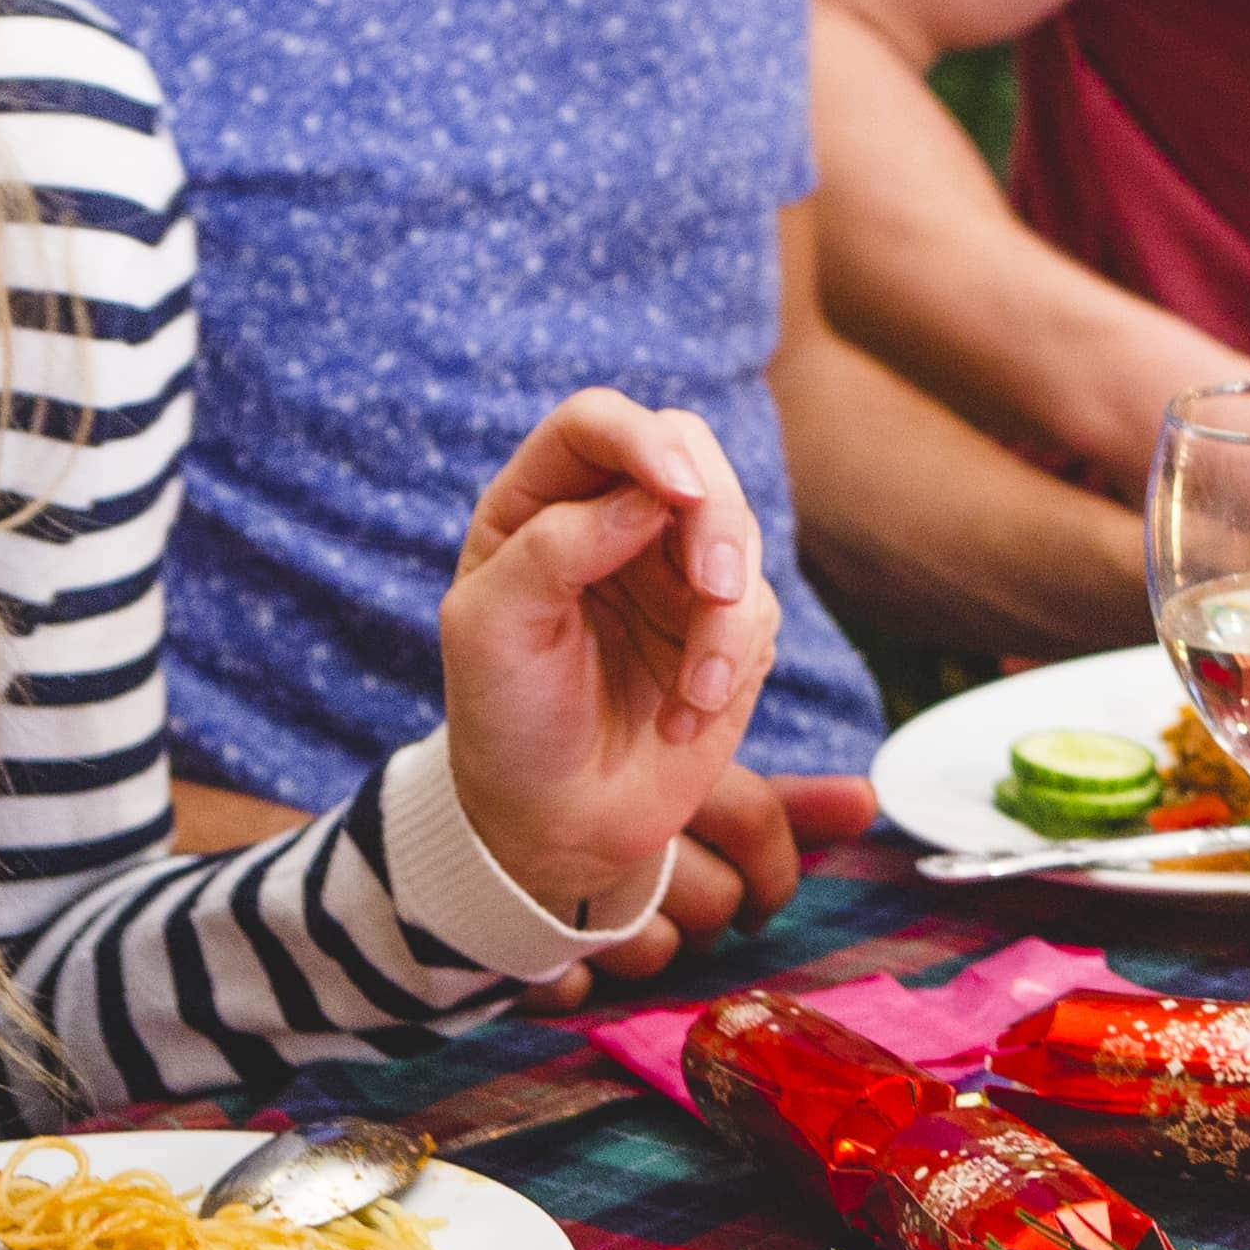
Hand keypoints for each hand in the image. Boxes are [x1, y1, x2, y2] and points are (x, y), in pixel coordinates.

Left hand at [440, 393, 786, 943]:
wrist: (555, 824)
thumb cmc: (506, 720)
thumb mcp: (491, 630)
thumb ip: (554, 548)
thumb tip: (649, 499)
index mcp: (538, 504)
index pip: (596, 425)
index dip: (641, 440)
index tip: (676, 491)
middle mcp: (610, 521)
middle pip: (689, 455)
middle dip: (714, 519)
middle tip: (717, 587)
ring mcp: (672, 569)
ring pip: (738, 533)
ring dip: (726, 615)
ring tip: (696, 691)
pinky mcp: (724, 624)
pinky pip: (757, 610)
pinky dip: (733, 664)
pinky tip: (688, 716)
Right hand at [516, 767, 868, 1010]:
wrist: (459, 841)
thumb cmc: (598, 810)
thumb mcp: (695, 794)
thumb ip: (781, 807)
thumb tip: (870, 802)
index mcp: (664, 779)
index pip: (754, 818)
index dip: (772, 871)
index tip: (762, 901)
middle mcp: (620, 830)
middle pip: (717, 901)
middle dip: (710, 912)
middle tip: (673, 895)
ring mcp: (564, 889)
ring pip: (660, 951)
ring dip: (647, 944)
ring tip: (615, 914)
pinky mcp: (520, 946)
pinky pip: (579, 989)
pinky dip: (576, 980)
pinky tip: (566, 955)